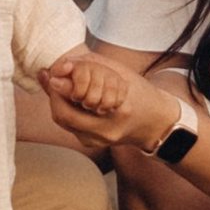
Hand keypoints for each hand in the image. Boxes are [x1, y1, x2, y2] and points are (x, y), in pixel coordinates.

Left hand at [44, 52, 178, 147]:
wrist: (157, 123)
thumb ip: (91, 67)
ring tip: (62, 85)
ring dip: (59, 101)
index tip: (51, 74)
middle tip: (53, 78)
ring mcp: (98, 142)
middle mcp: (104, 134)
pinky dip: (67, 108)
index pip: (69, 111)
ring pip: (64, 122)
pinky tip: (71, 96)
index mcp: (115, 116)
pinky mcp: (94, 142)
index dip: (56, 91)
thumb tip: (59, 69)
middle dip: (54, 96)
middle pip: (62, 118)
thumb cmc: (141, 93)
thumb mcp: (122, 73)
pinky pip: (72, 125)